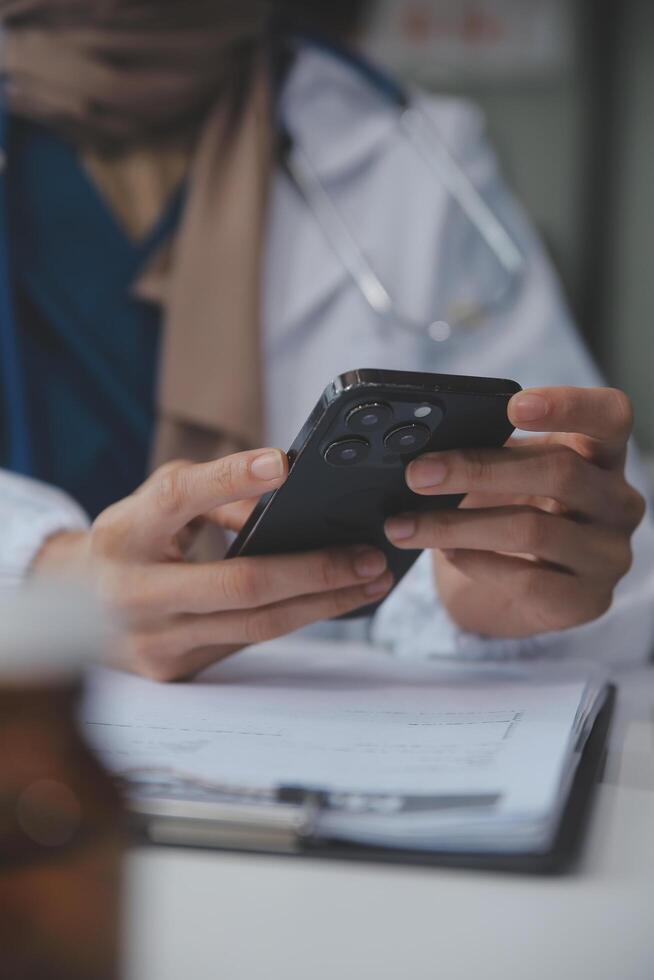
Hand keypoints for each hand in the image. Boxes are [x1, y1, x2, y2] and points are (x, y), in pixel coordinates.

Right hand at [33, 449, 391, 679]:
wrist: (76, 609)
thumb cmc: (133, 541)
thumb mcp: (156, 506)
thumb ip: (212, 495)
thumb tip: (286, 502)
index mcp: (124, 534)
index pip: (177, 499)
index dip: (230, 479)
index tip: (284, 464)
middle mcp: (132, 591)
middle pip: (240, 583)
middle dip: (314, 569)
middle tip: (368, 554)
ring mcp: (152, 640)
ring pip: (256, 625)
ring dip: (323, 603)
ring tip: (369, 581)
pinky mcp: (173, 669)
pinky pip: (247, 642)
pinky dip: (297, 619)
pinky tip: (333, 602)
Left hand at [384, 387, 645, 637]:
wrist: (523, 589)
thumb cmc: (517, 511)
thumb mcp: (509, 474)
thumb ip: (490, 453)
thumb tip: (426, 451)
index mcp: (604, 454)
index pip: (610, 417)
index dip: (569, 406)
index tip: (514, 406)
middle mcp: (619, 502)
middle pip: (559, 471)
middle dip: (477, 469)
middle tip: (417, 474)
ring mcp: (608, 554)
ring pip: (533, 528)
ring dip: (456, 525)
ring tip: (405, 525)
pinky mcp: (587, 601)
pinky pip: (527, 579)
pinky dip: (477, 562)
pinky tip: (446, 553)